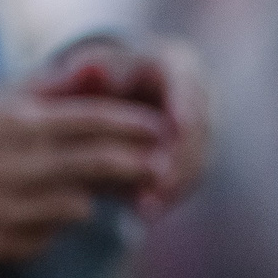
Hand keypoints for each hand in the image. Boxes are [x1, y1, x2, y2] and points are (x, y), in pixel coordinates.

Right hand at [0, 91, 171, 267]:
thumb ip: (44, 92)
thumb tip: (96, 70)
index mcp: (19, 125)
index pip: (95, 120)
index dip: (134, 125)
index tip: (160, 128)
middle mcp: (24, 167)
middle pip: (103, 165)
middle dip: (137, 165)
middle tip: (157, 167)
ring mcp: (17, 210)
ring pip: (81, 206)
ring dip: (82, 198)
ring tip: (68, 191)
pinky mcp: (8, 245)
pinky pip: (49, 237)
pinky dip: (45, 227)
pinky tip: (24, 215)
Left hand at [32, 34, 208, 218]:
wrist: (96, 100)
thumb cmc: (84, 81)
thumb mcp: (80, 74)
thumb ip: (84, 73)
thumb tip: (92, 68)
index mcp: (173, 64)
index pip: (187, 82)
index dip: (186, 103)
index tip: (180, 126)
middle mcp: (194, 97)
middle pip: (198, 127)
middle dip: (180, 155)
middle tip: (160, 179)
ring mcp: (196, 131)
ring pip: (195, 159)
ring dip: (174, 183)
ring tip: (147, 205)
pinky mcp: (188, 160)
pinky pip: (184, 179)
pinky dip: (167, 195)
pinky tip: (145, 213)